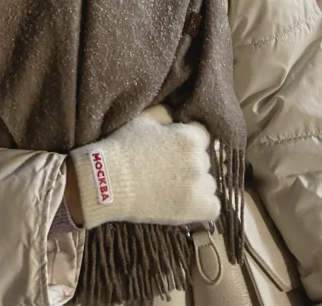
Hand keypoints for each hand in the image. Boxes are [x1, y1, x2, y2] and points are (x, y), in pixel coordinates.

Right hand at [69, 109, 218, 229]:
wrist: (108, 183)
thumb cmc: (123, 149)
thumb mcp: (144, 120)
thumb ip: (167, 114)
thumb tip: (178, 112)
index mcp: (189, 137)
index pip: (202, 136)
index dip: (188, 141)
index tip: (174, 149)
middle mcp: (198, 160)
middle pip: (204, 160)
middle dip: (190, 162)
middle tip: (170, 168)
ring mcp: (198, 186)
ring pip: (209, 183)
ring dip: (196, 184)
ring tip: (175, 187)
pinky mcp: (195, 209)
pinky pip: (213, 207)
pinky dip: (203, 205)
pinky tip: (187, 202)